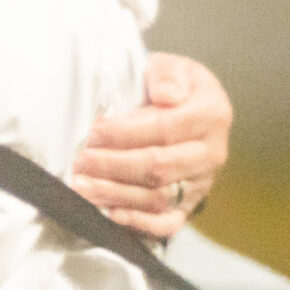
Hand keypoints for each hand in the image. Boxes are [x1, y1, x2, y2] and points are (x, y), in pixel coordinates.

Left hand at [71, 51, 231, 238]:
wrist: (185, 107)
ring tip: (81, 187)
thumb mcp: (170, 66)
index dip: (125, 133)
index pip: (164, 129)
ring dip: (116, 194)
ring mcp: (202, 182)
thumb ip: (167, 75)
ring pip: (158, 196)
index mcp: (211, 114)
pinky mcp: (190, 204)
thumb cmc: (168, 84)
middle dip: (112, 165)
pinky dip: (140, 223)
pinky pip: (168, 222)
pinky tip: (111, 215)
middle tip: (78, 161)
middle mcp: (211, 153)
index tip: (92, 132)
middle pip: (158, 166)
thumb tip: (167, 96)